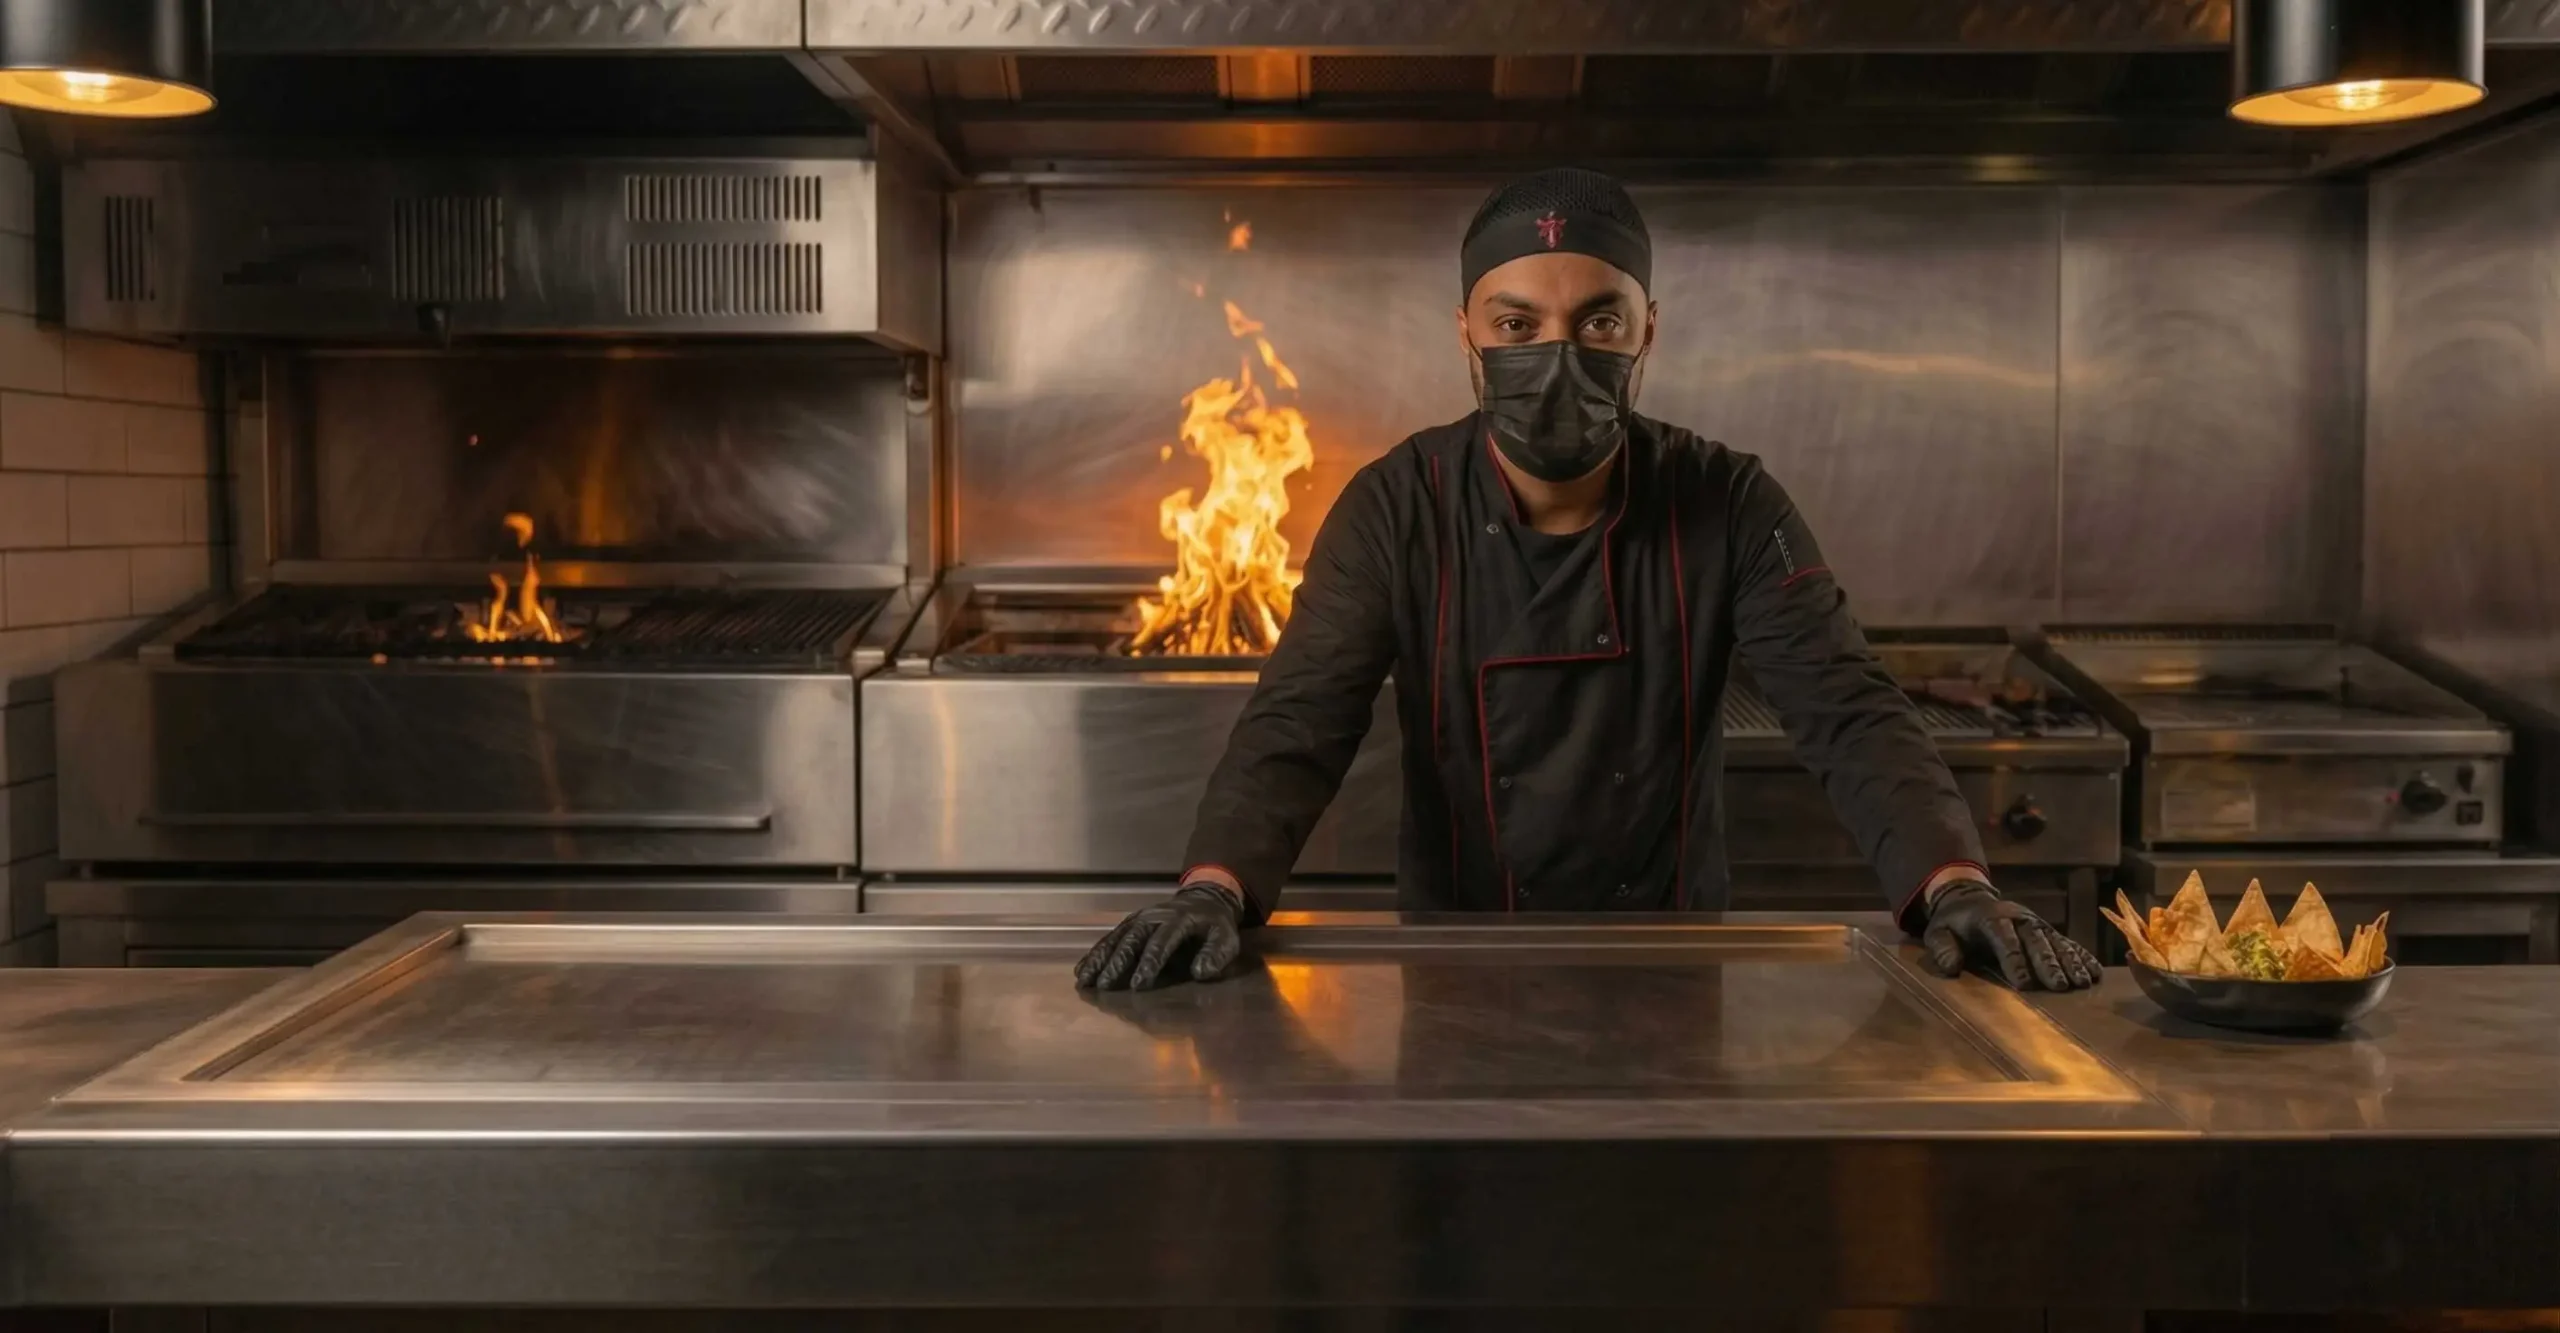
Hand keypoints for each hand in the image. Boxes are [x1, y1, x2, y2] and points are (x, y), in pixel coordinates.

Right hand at [1073, 884, 1245, 989]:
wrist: (1204, 899)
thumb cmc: (1215, 925)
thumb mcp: (1227, 938)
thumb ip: (1216, 954)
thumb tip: (1200, 973)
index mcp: (1178, 920)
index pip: (1162, 941)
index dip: (1149, 963)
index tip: (1138, 984)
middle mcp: (1154, 917)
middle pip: (1132, 939)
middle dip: (1117, 963)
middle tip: (1104, 986)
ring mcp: (1139, 919)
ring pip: (1116, 938)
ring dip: (1099, 959)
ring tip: (1084, 980)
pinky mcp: (1130, 924)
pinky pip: (1110, 938)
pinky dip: (1094, 954)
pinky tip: (1081, 970)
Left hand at [1920, 881, 2100, 990]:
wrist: (1970, 898)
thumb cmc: (1954, 923)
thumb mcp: (1937, 932)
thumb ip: (1942, 949)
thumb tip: (1951, 968)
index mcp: (1990, 919)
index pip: (2004, 939)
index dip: (2014, 960)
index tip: (2024, 982)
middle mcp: (2018, 918)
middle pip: (2036, 940)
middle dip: (2049, 963)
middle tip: (2060, 986)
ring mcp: (2036, 923)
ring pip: (2056, 941)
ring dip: (2071, 962)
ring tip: (2082, 983)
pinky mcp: (2047, 930)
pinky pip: (2068, 943)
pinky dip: (2082, 957)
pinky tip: (2095, 973)